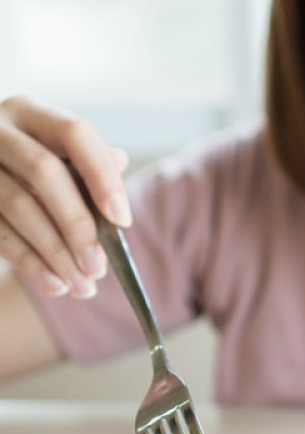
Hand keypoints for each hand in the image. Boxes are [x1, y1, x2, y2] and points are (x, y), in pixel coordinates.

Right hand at [0, 96, 130, 297]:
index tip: (122, 220)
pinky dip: (29, 263)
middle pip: (45, 172)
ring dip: (55, 253)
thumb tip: (117, 164)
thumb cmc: (35, 172)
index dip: (102, 177)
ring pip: (18, 206)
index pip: (75, 134)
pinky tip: (55, 285)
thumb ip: (92, 166)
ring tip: (82, 285)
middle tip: (98, 266)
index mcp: (32, 114)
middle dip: (77, 225)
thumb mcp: (62, 159)